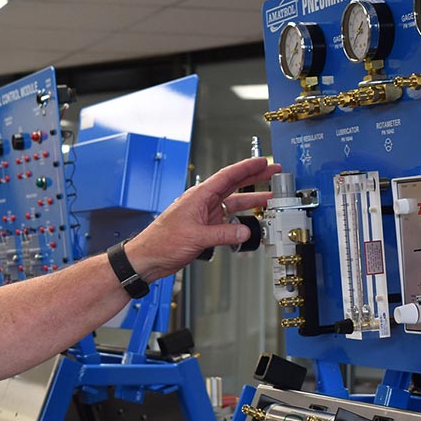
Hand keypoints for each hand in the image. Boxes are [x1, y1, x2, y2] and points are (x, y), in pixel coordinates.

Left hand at [125, 157, 280, 280]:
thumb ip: (223, 234)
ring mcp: (203, 215)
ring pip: (232, 203)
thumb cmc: (161, 242)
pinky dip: (240, 220)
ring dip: (251, 200)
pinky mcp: (204, 228)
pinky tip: (250, 223)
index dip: (247, 167)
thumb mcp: (196, 237)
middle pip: (233, 185)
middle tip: (272, 172)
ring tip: (270, 197)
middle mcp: (202, 203)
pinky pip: (227, 221)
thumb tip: (244, 232)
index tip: (263, 162)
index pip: (227, 176)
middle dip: (254, 178)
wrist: (147, 258)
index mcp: (198, 196)